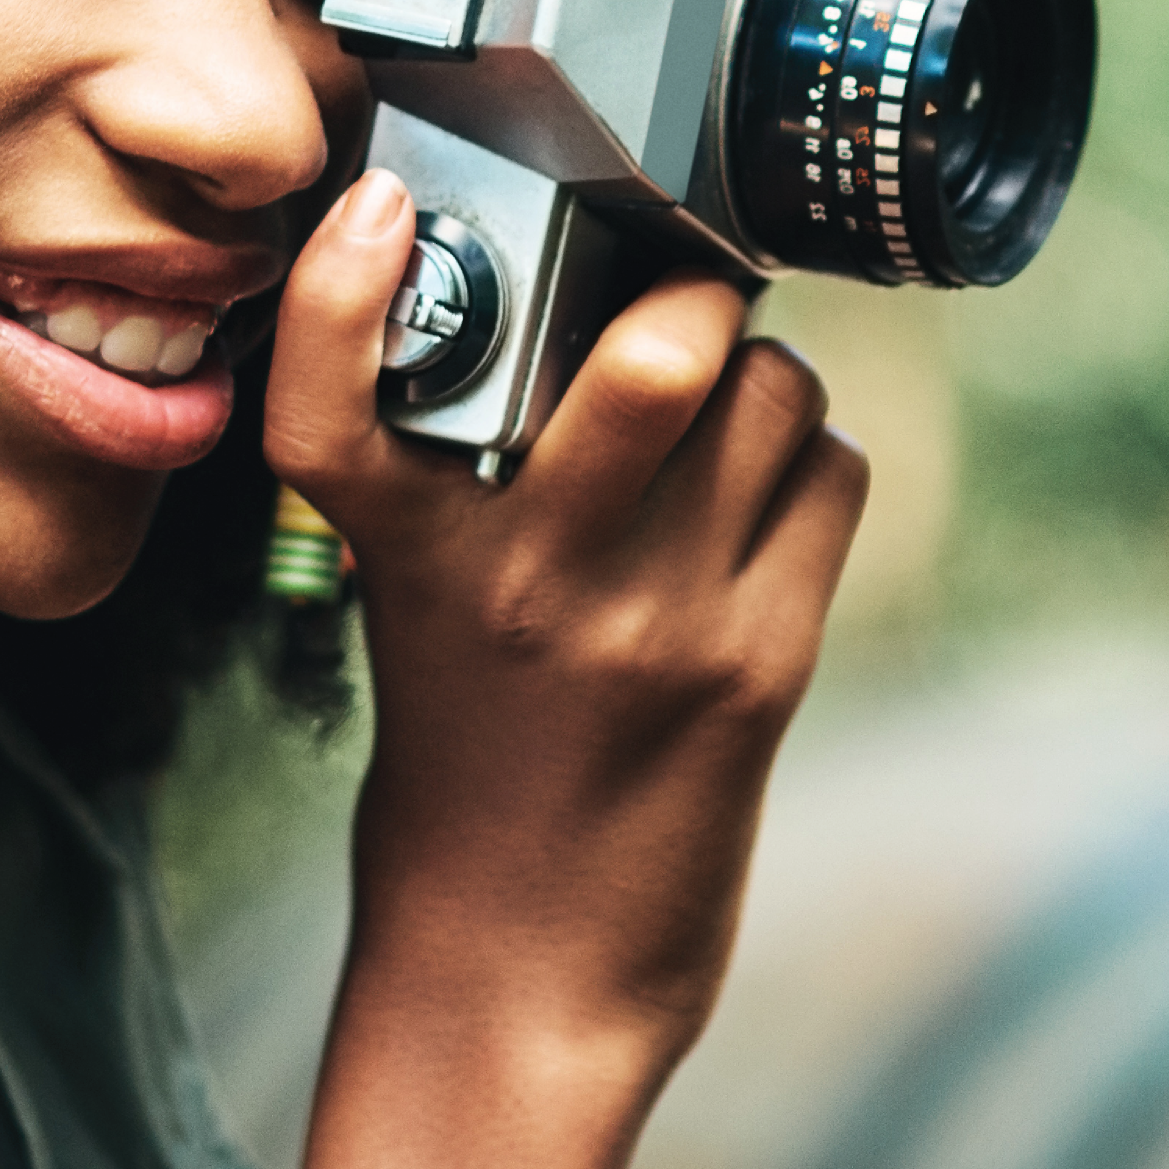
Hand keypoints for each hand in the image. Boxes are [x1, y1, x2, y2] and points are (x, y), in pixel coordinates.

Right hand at [259, 167, 864, 1070]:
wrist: (525, 962)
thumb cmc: (470, 753)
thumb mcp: (421, 603)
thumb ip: (476, 468)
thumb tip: (602, 298)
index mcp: (410, 562)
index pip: (334, 406)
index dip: (341, 290)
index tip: (376, 206)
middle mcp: (529, 581)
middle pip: (657, 354)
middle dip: (688, 292)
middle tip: (672, 306)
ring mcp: (658, 623)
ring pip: (773, 394)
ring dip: (762, 378)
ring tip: (721, 422)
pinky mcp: (761, 668)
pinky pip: (834, 477)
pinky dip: (811, 463)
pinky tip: (762, 510)